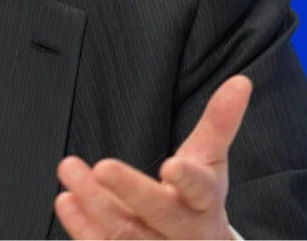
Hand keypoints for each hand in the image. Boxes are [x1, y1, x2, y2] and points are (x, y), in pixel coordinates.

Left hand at [54, 75, 252, 238]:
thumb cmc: (198, 197)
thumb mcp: (210, 160)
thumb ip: (219, 122)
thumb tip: (241, 81)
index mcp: (206, 203)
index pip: (201, 190)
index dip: (187, 180)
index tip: (170, 165)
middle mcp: (184, 232)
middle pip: (159, 213)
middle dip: (129, 190)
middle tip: (101, 166)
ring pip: (126, 234)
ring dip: (95, 205)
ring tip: (70, 171)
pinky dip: (83, 229)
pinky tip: (65, 201)